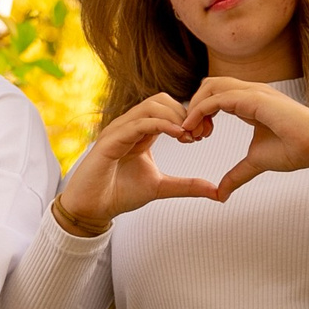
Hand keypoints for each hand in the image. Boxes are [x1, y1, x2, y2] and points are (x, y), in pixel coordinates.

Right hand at [53, 93, 220, 232]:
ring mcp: (118, 130)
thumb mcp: (161, 187)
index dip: (189, 117)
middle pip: (161, 100)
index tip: (204, 135)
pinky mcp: (110, 140)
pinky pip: (139, 123)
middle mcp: (129, 126)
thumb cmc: (119, 194)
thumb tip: (216, 191)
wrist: (92, 208)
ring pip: (151, 106)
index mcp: (140, 132)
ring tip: (190, 136)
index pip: (167, 109)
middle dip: (185, 113)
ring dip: (175, 117)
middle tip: (200, 134)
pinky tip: (179, 135)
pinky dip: (162, 125)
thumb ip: (186, 185)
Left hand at [182, 76, 308, 200]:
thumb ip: (236, 174)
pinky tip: (195, 129)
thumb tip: (221, 194)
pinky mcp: (254, 98)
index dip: (199, 113)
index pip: (215, 94)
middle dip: (193, 107)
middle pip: (208, 85)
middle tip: (190, 135)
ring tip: (191, 133)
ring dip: (194, 108)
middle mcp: (249, 92)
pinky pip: (218, 98)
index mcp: (249, 101)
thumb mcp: (256, 162)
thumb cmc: (293, 150)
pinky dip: (200, 111)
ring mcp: (252, 92)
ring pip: (210, 86)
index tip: (195, 137)